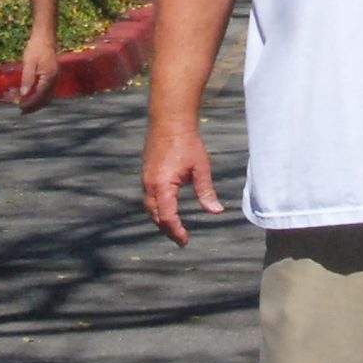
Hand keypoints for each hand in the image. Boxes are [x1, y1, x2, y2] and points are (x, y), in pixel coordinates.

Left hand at [17, 29, 60, 110]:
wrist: (45, 36)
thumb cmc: (36, 48)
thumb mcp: (28, 63)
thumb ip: (27, 80)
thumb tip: (24, 95)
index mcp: (49, 78)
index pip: (40, 96)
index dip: (30, 103)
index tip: (20, 108)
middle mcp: (55, 79)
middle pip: (46, 99)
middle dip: (35, 106)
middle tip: (23, 111)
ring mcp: (56, 77)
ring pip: (48, 96)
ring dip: (38, 103)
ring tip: (27, 106)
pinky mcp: (54, 74)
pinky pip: (49, 90)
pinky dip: (41, 96)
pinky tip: (33, 96)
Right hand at [142, 121, 222, 245]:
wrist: (169, 121)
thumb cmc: (186, 142)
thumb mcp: (200, 168)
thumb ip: (206, 192)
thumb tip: (216, 211)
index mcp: (163, 185)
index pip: (167, 217)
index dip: (176, 231)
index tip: (185, 241)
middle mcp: (150, 185)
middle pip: (156, 216)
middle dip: (167, 229)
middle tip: (181, 239)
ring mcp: (146, 179)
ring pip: (150, 208)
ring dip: (160, 220)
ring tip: (174, 228)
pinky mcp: (146, 174)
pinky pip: (149, 198)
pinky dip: (157, 208)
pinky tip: (167, 209)